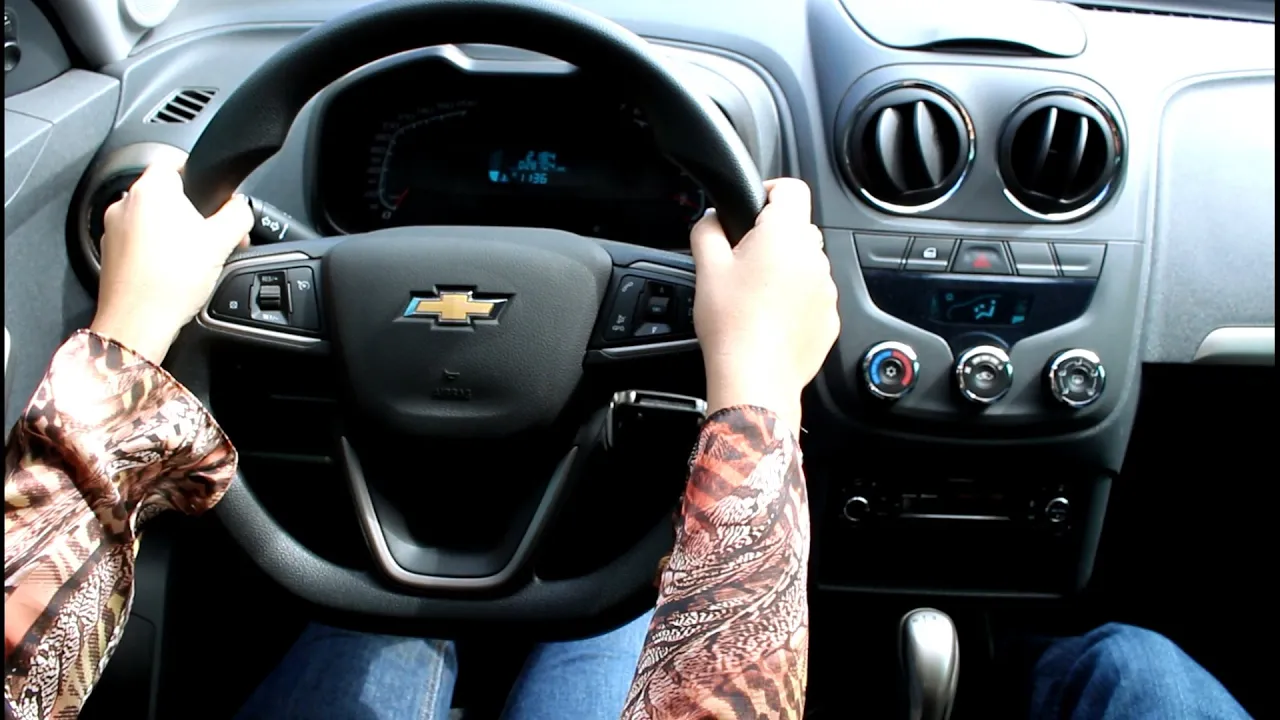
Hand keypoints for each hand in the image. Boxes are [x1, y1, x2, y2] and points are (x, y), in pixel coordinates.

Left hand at [91, 160, 252, 364]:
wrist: (138, 323)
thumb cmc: (172, 280)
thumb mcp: (222, 242)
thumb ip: (238, 215)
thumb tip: (241, 207)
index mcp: (151, 190)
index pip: (174, 161)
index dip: (198, 174)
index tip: (211, 194)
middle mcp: (125, 204)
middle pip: (165, 194)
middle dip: (190, 211)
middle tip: (212, 235)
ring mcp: (113, 229)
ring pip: (151, 220)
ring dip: (172, 232)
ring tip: (193, 259)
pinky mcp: (109, 254)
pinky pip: (137, 243)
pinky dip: (154, 252)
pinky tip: (172, 273)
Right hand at [690, 178, 838, 432]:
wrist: (754, 378)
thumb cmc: (731, 324)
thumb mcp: (706, 268)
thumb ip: (707, 229)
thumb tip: (713, 219)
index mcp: (784, 235)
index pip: (792, 188)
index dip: (770, 191)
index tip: (753, 207)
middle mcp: (814, 257)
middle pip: (797, 228)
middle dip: (771, 238)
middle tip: (741, 261)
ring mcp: (826, 289)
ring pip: (805, 264)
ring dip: (784, 271)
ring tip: (753, 296)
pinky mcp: (829, 318)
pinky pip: (812, 296)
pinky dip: (794, 300)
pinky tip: (768, 319)